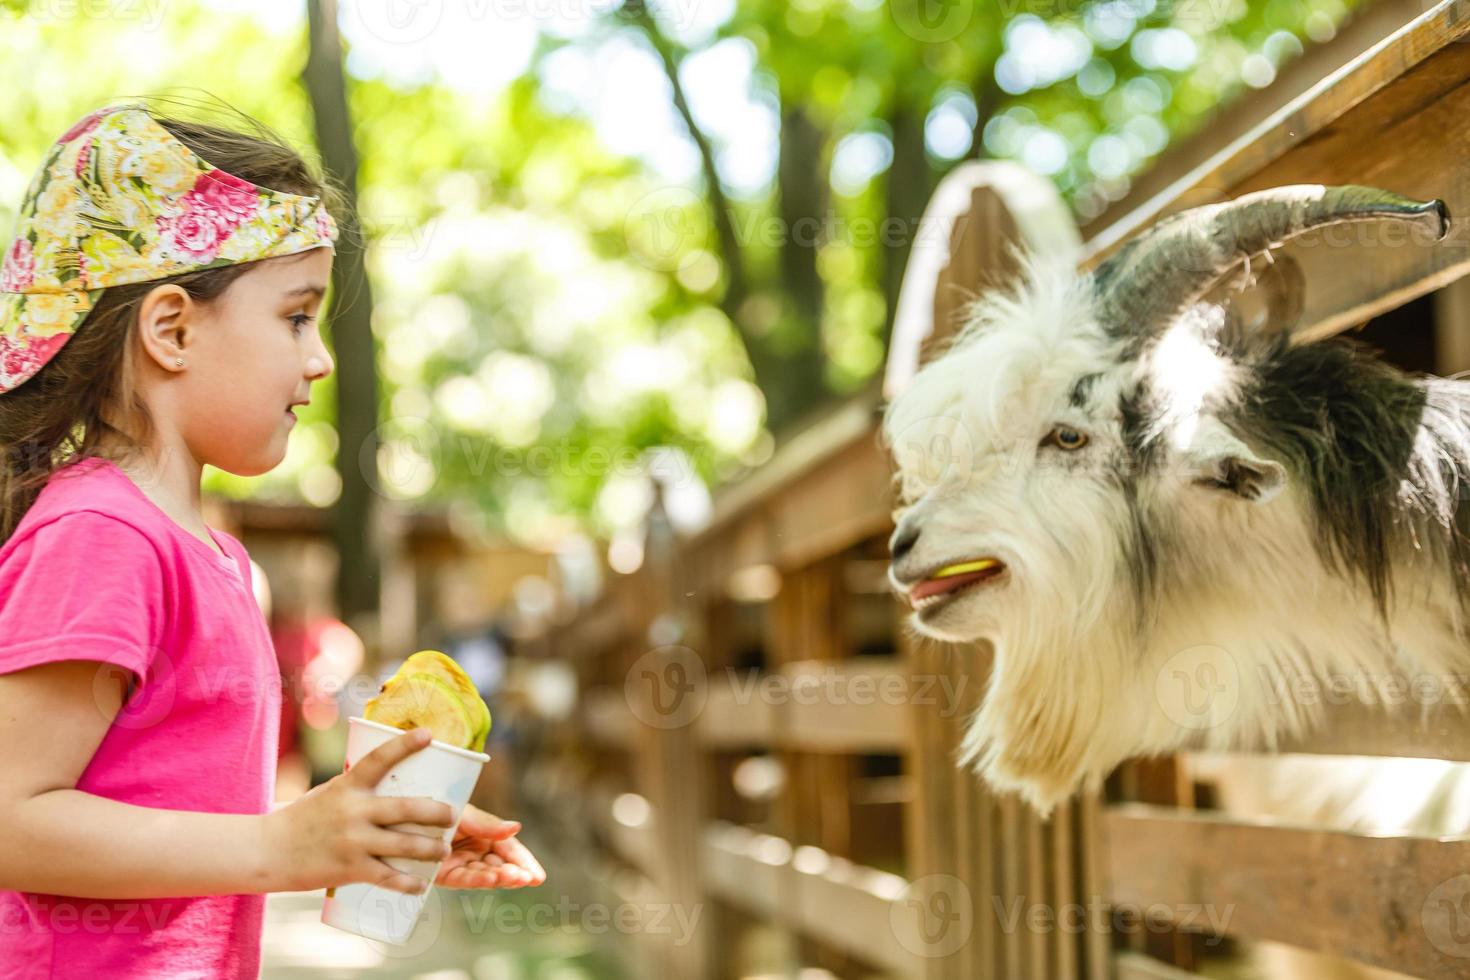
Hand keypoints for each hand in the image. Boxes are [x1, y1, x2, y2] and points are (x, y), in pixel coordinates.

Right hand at [264, 728, 455, 895]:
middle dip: (436, 812)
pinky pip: (387, 876)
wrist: (267, 851)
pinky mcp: (349, 868)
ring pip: (404, 844)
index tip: (428, 734)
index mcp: (348, 787)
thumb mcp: (328, 794)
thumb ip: (356, 788)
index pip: (380, 759)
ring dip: (430, 849)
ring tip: (443, 850)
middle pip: (406, 808)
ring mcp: (353, 841)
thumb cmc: (301, 819)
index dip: (405, 745)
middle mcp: (354, 811)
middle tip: (453, 815)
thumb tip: (383, 775)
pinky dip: (407, 882)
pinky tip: (420, 885)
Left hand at [434, 804, 546, 889]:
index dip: (524, 862)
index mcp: (484, 834)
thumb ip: (488, 825)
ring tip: (514, 878)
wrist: (401, 816)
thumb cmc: (436, 808)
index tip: (538, 876)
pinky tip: (493, 879)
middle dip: (515, 873)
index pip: (510, 850)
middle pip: (501, 865)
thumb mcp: (466, 813)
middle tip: (527, 878)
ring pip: (485, 874)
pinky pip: (464, 879)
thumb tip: (517, 827)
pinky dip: (479, 879)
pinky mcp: (443, 875)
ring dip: (501, 878)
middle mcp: (474, 851)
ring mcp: (460, 864)